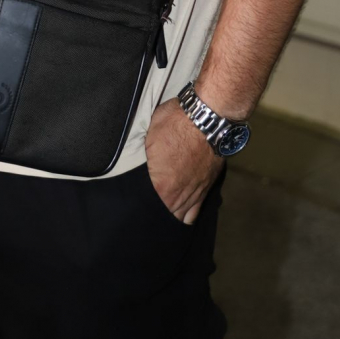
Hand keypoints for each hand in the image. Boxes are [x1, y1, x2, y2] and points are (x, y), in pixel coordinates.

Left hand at [144, 98, 224, 223]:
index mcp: (158, 186)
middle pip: (162, 216)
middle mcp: (176, 196)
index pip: (144, 206)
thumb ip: (143, 154)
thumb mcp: (149, 133)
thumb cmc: (175, 123)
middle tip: (144, 210)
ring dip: (169, 216)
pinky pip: (194, 213)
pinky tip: (179, 217)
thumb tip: (137, 159)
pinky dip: (186, 217)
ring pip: (178, 218)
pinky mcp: (205, 190)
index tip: (131, 204)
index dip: (137, 206)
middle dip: (153, 215)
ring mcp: (192, 195)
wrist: (208, 120)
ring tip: (160, 215)